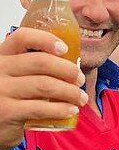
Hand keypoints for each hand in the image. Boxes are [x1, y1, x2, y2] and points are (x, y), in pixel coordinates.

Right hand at [0, 27, 86, 149]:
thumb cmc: (8, 99)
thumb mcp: (13, 77)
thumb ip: (31, 68)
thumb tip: (71, 66)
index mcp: (1, 56)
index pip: (22, 37)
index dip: (46, 40)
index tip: (65, 49)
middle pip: (41, 61)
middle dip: (68, 70)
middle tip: (80, 80)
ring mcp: (1, 91)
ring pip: (45, 85)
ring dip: (70, 92)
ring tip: (80, 98)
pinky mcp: (6, 112)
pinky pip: (41, 107)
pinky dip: (61, 109)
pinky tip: (70, 110)